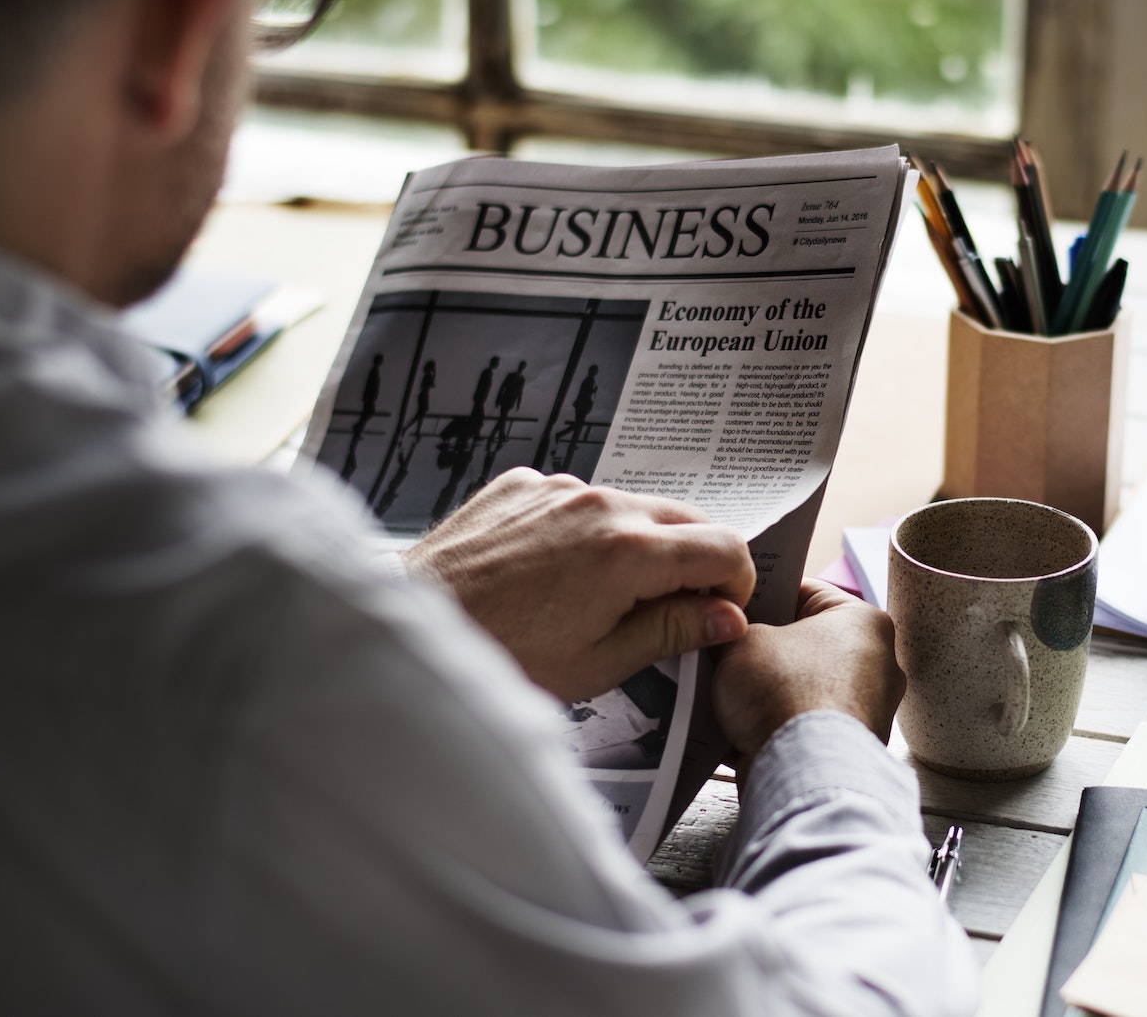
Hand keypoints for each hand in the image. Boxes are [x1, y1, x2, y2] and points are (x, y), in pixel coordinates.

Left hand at [406, 469, 754, 701]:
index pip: (725, 546)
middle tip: (668, 611)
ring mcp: (556, 486)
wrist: (411, 625)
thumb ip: (671, 631)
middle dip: (692, 562)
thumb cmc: (501, 657)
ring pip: (630, 507)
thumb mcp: (598, 663)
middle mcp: (599, 503)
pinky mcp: (520, 484)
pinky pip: (575, 499)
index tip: (719, 612)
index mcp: (628, 552)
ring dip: (635, 545)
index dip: (735, 584)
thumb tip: (726, 617)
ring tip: (598, 598)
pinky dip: (582, 530)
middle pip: (685, 519)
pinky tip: (551, 574)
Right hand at [713, 578, 904, 765]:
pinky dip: (773, 727)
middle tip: (723, 646)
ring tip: (723, 688)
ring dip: (764, 691)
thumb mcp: (741, 641)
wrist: (802, 772)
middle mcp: (876, 664)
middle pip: (803, 643)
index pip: (804, 591)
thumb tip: (724, 637)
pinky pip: (802, 727)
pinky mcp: (847, 749)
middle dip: (761, 649)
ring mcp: (866, 710)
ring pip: (800, 688)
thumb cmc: (786, 694)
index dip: (762, 594)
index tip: (734, 603)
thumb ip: (733, 631)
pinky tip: (736, 727)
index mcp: (863, 621)